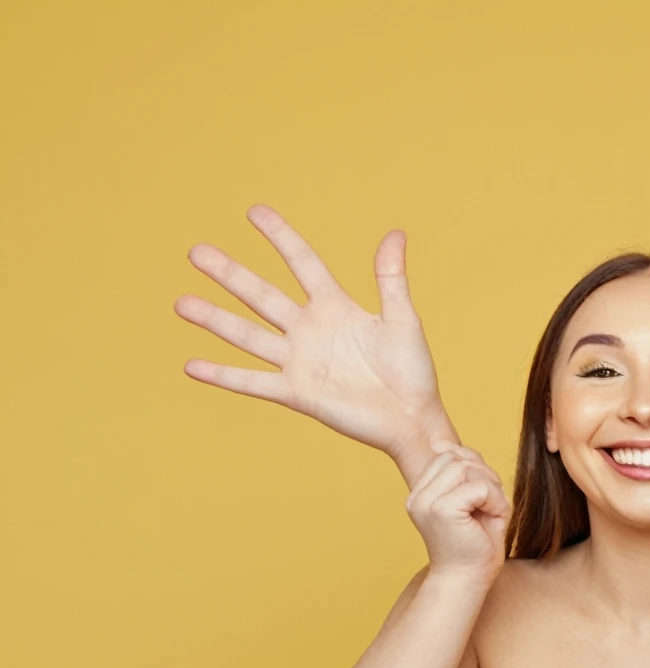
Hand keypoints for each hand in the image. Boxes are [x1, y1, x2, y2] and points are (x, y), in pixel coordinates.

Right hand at [174, 205, 457, 459]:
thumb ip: (391, 278)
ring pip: (249, 335)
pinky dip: (223, 375)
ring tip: (182, 303)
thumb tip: (395, 233)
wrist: (411, 420)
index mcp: (336, 307)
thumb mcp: (403, 319)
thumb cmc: (413, 371)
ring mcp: (299, 361)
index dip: (281, 238)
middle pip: (262, 295)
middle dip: (230, 274)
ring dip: (215, 320)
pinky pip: (253, 382)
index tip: (255, 212)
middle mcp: (310, 330)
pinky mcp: (296, 393)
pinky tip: (192, 365)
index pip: (302, 263)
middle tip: (197, 251)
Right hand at [405, 441, 511, 581]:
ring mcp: (426, 502)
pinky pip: (479, 487)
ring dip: (491, 487)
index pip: (447, 456)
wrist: (467, 581)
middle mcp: (417, 496)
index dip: (474, 467)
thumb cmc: (474, 545)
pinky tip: (494, 518)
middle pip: (456, 457)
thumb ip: (465, 473)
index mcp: (420, 493)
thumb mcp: (471, 501)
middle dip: (483, 473)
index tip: (482, 495)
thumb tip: (452, 446)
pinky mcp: (441, 510)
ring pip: (466, 468)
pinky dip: (495, 500)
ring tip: (492, 510)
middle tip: (492, 502)